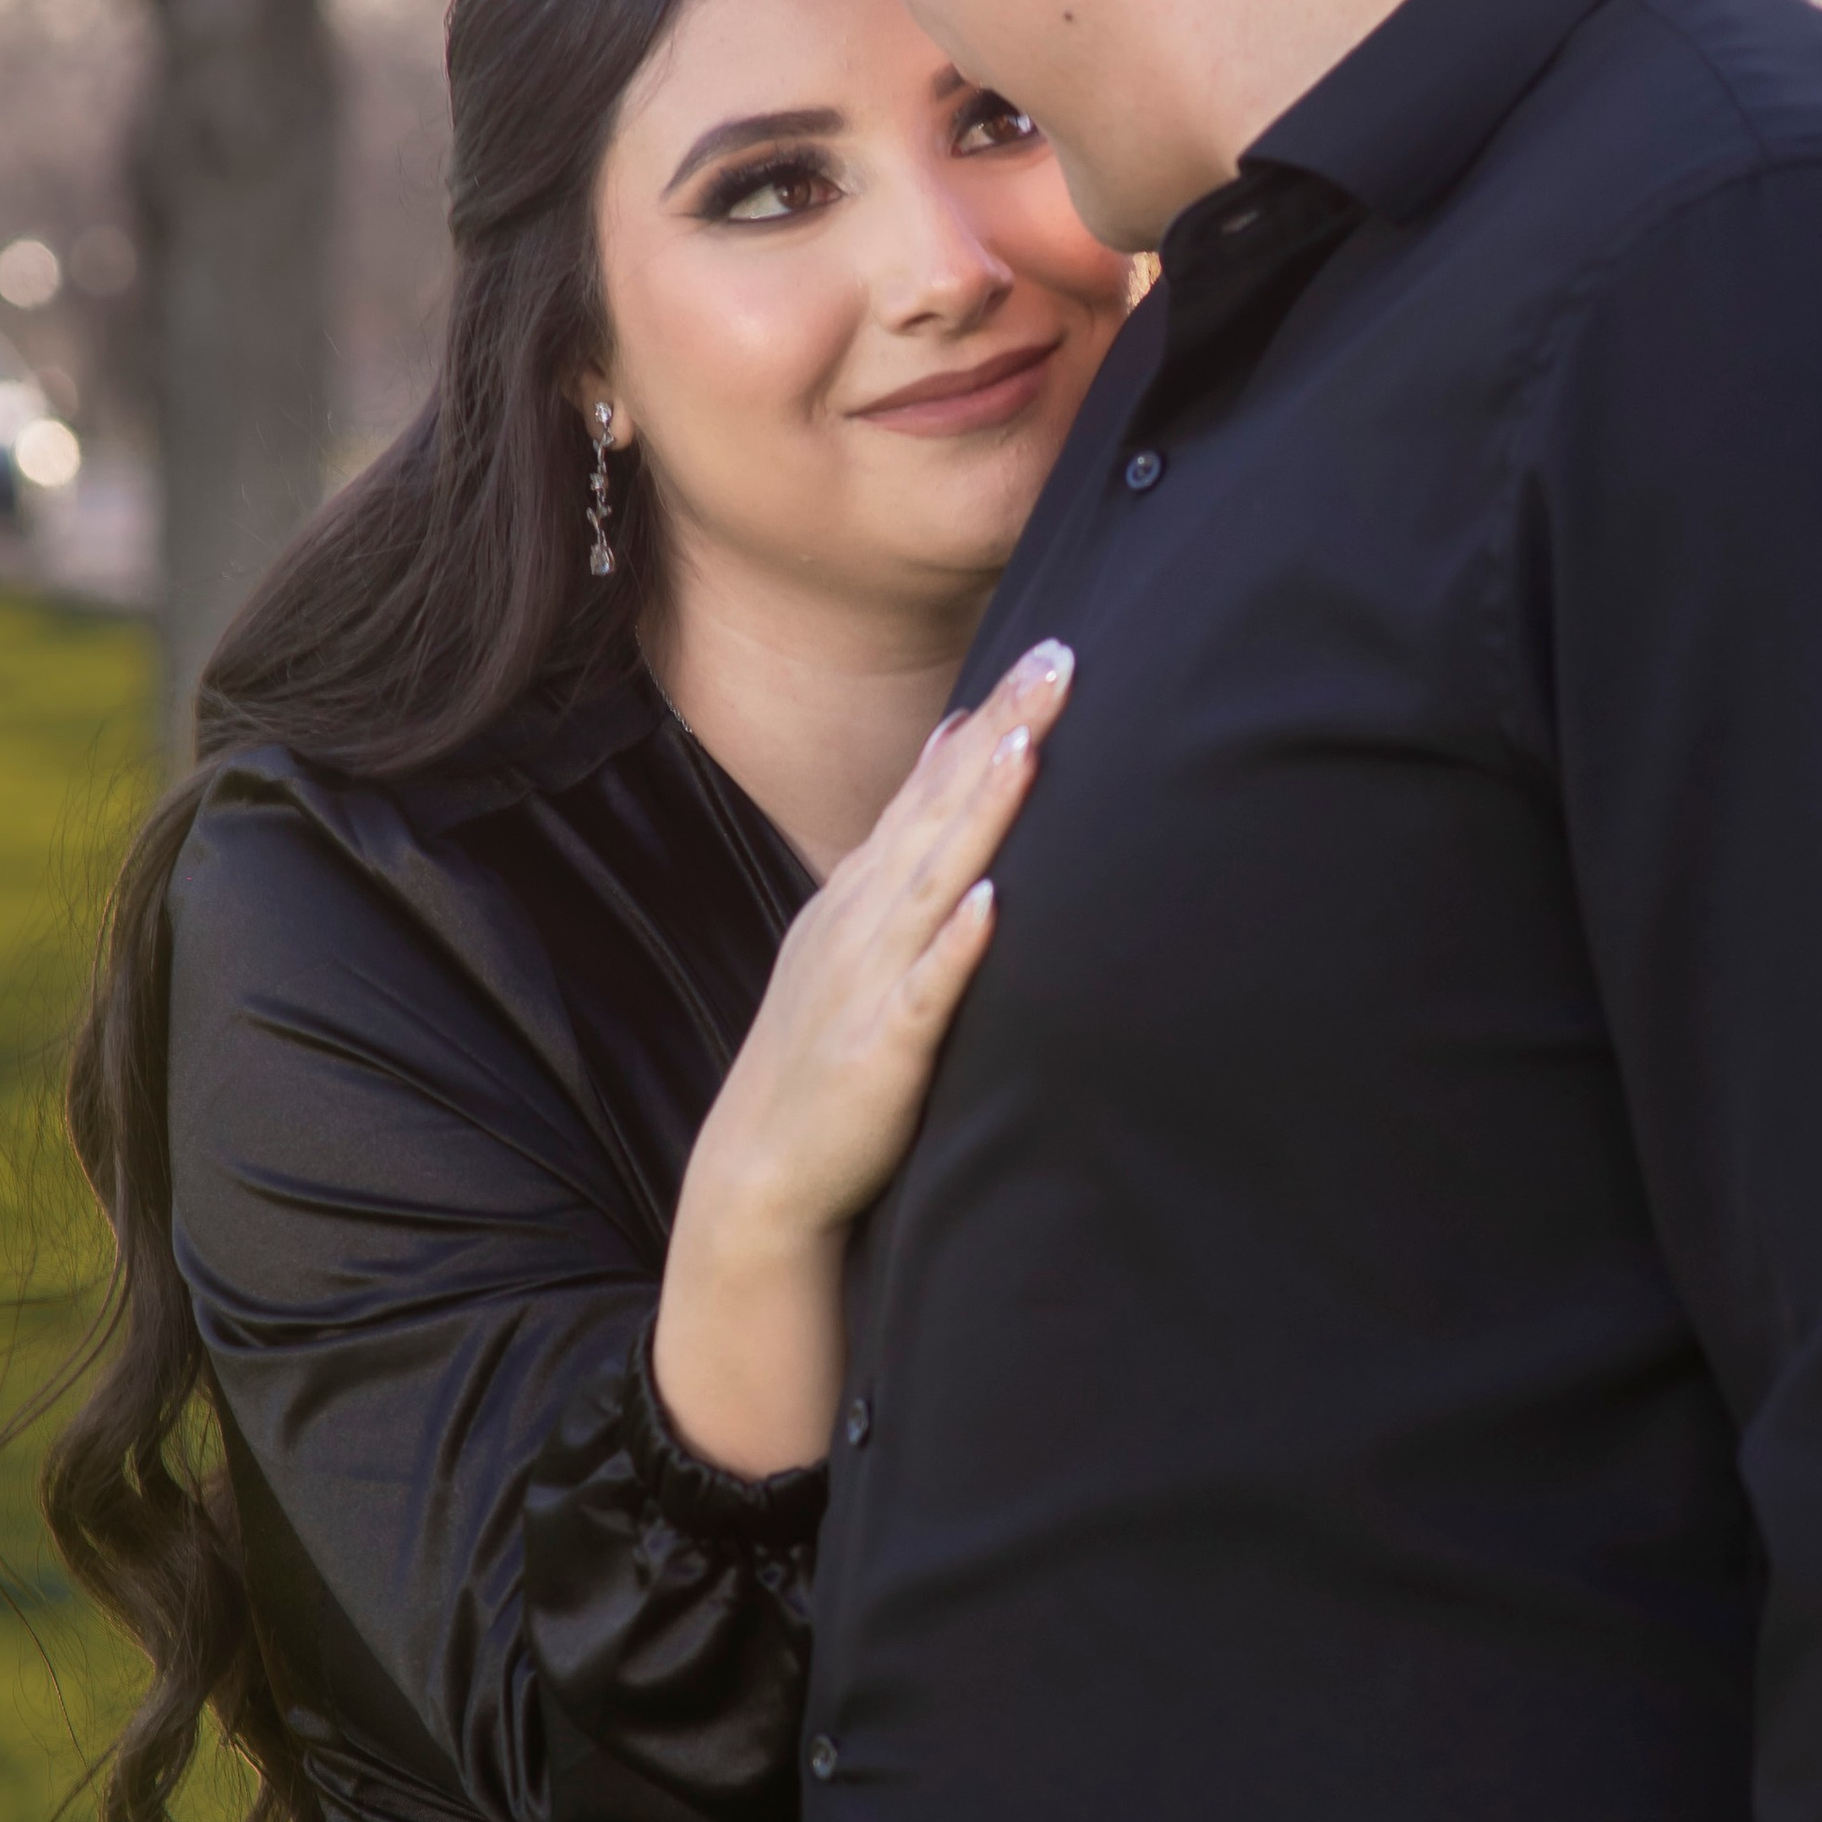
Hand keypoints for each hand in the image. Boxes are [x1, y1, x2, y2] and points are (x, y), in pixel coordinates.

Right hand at [655, 638, 1073, 1476]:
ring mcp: (870, 982)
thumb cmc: (827, 1051)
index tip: (1050, 649)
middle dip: (1002, 734)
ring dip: (979, 815)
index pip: (937, 786)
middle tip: (1061, 660)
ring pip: (936, 883)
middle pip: (944, 811)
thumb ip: (914, 847)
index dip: (992, 717)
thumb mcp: (863, 933)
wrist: (761, 1172)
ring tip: (1026, 747)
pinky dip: (954, 947)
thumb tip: (961, 748)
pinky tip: (990, 904)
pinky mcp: (881, 1053)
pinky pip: (926, 993)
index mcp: (866, 894)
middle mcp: (866, 920)